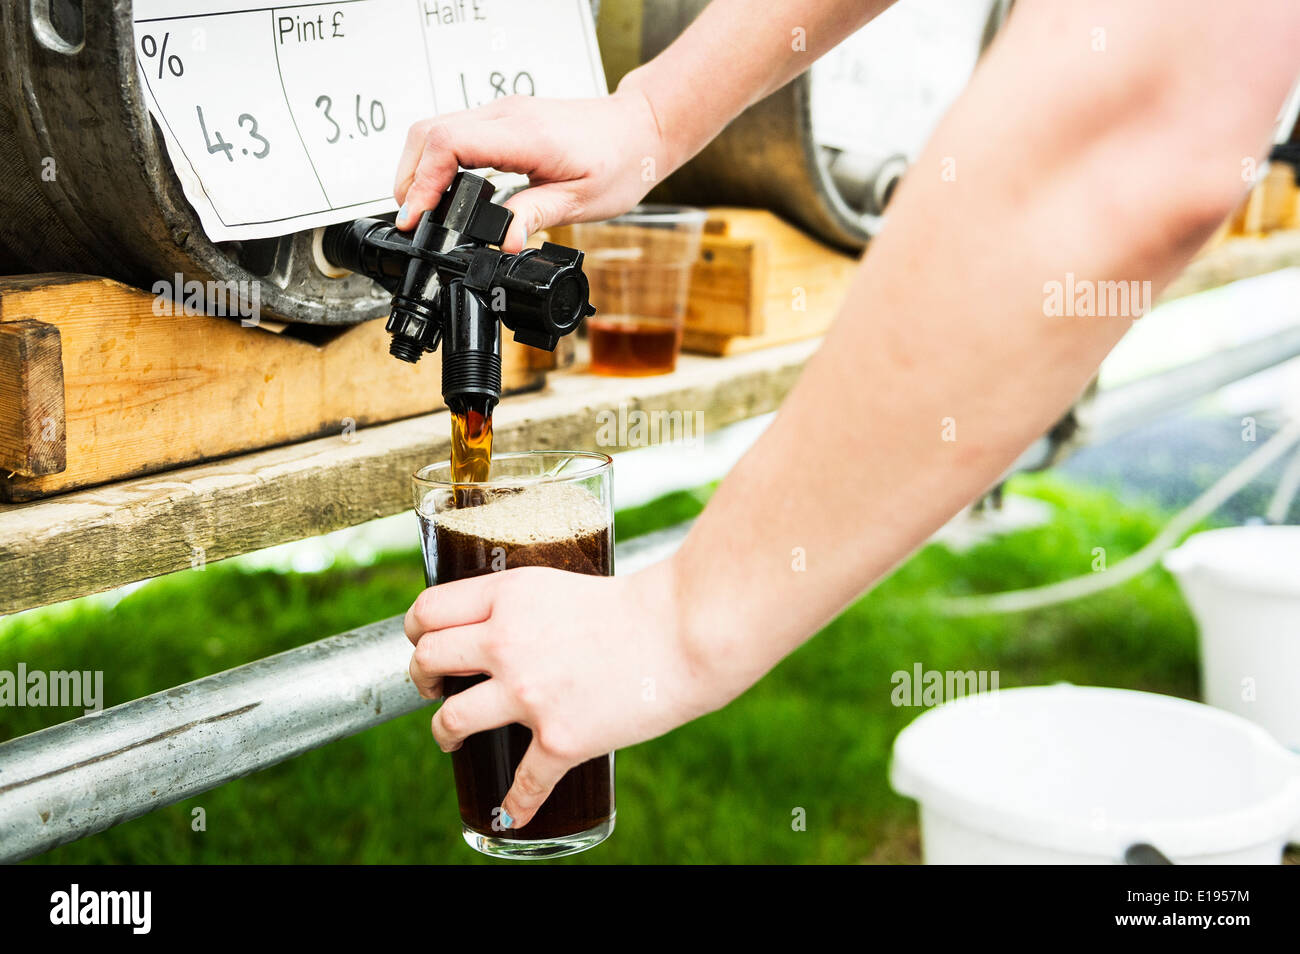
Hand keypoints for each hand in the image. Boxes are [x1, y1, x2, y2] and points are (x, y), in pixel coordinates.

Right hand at [393, 86, 666, 251]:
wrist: (640, 130)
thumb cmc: (619, 161)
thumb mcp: (580, 201)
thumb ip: (534, 217)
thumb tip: (503, 243)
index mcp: (524, 135)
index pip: (449, 144)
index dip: (423, 182)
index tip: (417, 217)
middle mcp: (506, 115)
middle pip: (428, 132)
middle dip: (410, 177)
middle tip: (414, 221)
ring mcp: (502, 113)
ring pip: (435, 128)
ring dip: (419, 168)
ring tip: (423, 210)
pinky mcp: (503, 119)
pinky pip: (454, 131)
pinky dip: (437, 159)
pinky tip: (444, 190)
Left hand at [404, 560, 720, 829]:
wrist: (685, 632)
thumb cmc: (640, 606)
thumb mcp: (567, 587)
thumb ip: (530, 607)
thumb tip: (510, 629)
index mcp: (509, 595)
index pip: (430, 609)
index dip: (415, 629)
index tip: (422, 641)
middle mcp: (506, 641)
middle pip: (428, 660)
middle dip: (421, 677)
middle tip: (433, 686)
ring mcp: (528, 693)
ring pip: (450, 719)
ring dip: (443, 733)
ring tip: (451, 738)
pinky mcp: (558, 738)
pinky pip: (521, 784)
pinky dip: (515, 805)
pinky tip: (511, 813)